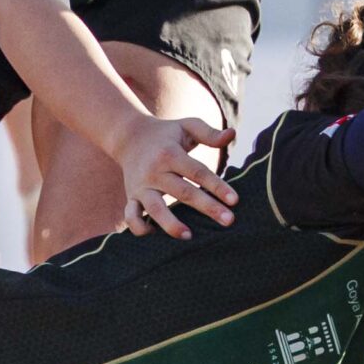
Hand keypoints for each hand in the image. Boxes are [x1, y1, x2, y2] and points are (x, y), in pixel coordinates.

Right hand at [115, 113, 239, 237]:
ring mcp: (141, 186)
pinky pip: (131, 216)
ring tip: (190, 236)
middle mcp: (155, 172)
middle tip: (229, 221)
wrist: (129, 137)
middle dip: (207, 207)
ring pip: (155, 208)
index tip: (235, 200)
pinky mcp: (131, 196)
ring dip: (170, 224)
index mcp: (171, 154)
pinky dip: (139, 227)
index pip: (198, 172)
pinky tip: (156, 235)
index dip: (217, 186)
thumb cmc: (167, 134)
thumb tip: (232, 135)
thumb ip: (209, 133)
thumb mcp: (187, 127)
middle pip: (183, 192)